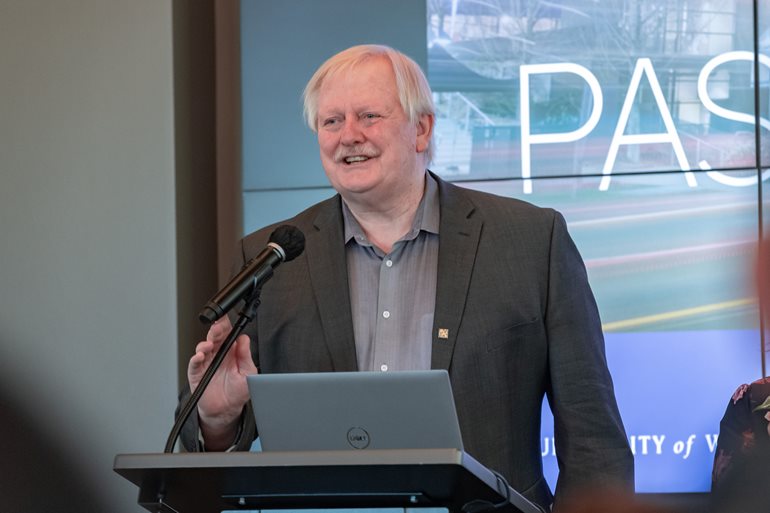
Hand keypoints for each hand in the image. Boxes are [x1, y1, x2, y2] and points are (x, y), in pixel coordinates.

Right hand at [187, 316, 257, 448]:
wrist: (226, 410)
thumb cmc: (238, 391)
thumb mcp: (248, 372)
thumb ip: (245, 356)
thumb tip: (244, 339)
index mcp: (230, 351)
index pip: (227, 333)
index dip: (225, 324)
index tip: (225, 318)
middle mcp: (217, 354)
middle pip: (214, 337)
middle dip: (215, 330)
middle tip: (217, 327)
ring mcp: (206, 363)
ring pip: (202, 348)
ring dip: (204, 344)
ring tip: (209, 345)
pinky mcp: (197, 374)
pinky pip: (194, 364)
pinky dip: (195, 359)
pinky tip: (200, 356)